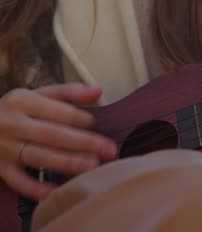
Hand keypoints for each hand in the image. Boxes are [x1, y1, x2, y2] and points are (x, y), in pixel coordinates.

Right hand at [0, 83, 116, 199]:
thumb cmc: (14, 111)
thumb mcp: (35, 94)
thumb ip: (67, 92)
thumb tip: (96, 92)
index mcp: (22, 101)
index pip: (58, 111)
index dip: (81, 119)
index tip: (97, 124)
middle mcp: (12, 124)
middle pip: (53, 135)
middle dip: (84, 143)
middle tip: (109, 150)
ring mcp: (5, 149)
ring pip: (40, 157)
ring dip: (68, 163)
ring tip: (93, 166)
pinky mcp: (0, 169)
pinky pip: (21, 182)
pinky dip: (39, 189)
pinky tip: (60, 192)